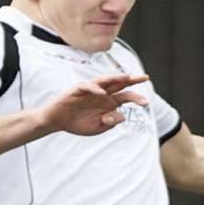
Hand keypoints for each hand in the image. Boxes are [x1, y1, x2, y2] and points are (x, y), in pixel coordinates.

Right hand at [35, 73, 149, 136]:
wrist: (57, 121)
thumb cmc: (77, 123)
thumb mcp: (97, 127)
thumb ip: (110, 123)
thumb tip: (123, 116)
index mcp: (108, 102)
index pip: (125, 96)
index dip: (136, 98)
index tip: (146, 102)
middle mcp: (101, 93)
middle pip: (118, 84)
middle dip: (131, 80)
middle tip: (145, 78)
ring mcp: (89, 90)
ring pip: (104, 80)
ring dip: (115, 78)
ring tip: (126, 77)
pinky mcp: (76, 90)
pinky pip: (87, 86)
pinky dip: (94, 89)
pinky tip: (102, 93)